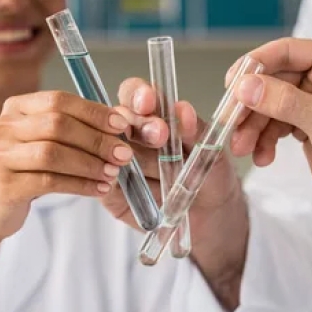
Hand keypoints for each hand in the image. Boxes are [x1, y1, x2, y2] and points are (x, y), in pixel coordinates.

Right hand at [0, 91, 132, 239]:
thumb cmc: (25, 173)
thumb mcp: (44, 143)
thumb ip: (74, 130)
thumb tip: (120, 125)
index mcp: (16, 108)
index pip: (58, 100)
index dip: (93, 112)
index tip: (122, 126)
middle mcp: (4, 127)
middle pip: (57, 125)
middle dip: (97, 139)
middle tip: (124, 154)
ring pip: (53, 153)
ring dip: (90, 164)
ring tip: (113, 174)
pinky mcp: (3, 185)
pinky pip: (49, 182)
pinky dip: (79, 185)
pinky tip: (98, 189)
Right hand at [101, 78, 250, 309]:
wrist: (210, 216)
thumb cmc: (209, 176)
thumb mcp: (210, 150)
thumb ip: (194, 130)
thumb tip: (183, 111)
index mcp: (154, 115)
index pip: (137, 95)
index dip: (138, 94)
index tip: (149, 101)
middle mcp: (132, 135)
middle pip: (118, 119)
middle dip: (138, 124)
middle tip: (160, 134)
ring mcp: (117, 161)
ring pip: (108, 148)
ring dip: (124, 153)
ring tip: (144, 163)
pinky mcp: (110, 190)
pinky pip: (102, 180)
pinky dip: (110, 177)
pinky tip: (120, 178)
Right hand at [232, 38, 311, 216]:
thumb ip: (284, 102)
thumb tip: (246, 86)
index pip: (286, 52)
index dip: (255, 65)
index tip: (232, 84)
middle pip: (271, 80)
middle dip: (249, 104)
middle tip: (230, 122)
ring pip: (268, 105)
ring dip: (252, 126)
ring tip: (242, 148)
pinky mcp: (305, 125)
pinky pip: (273, 125)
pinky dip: (263, 140)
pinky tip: (262, 156)